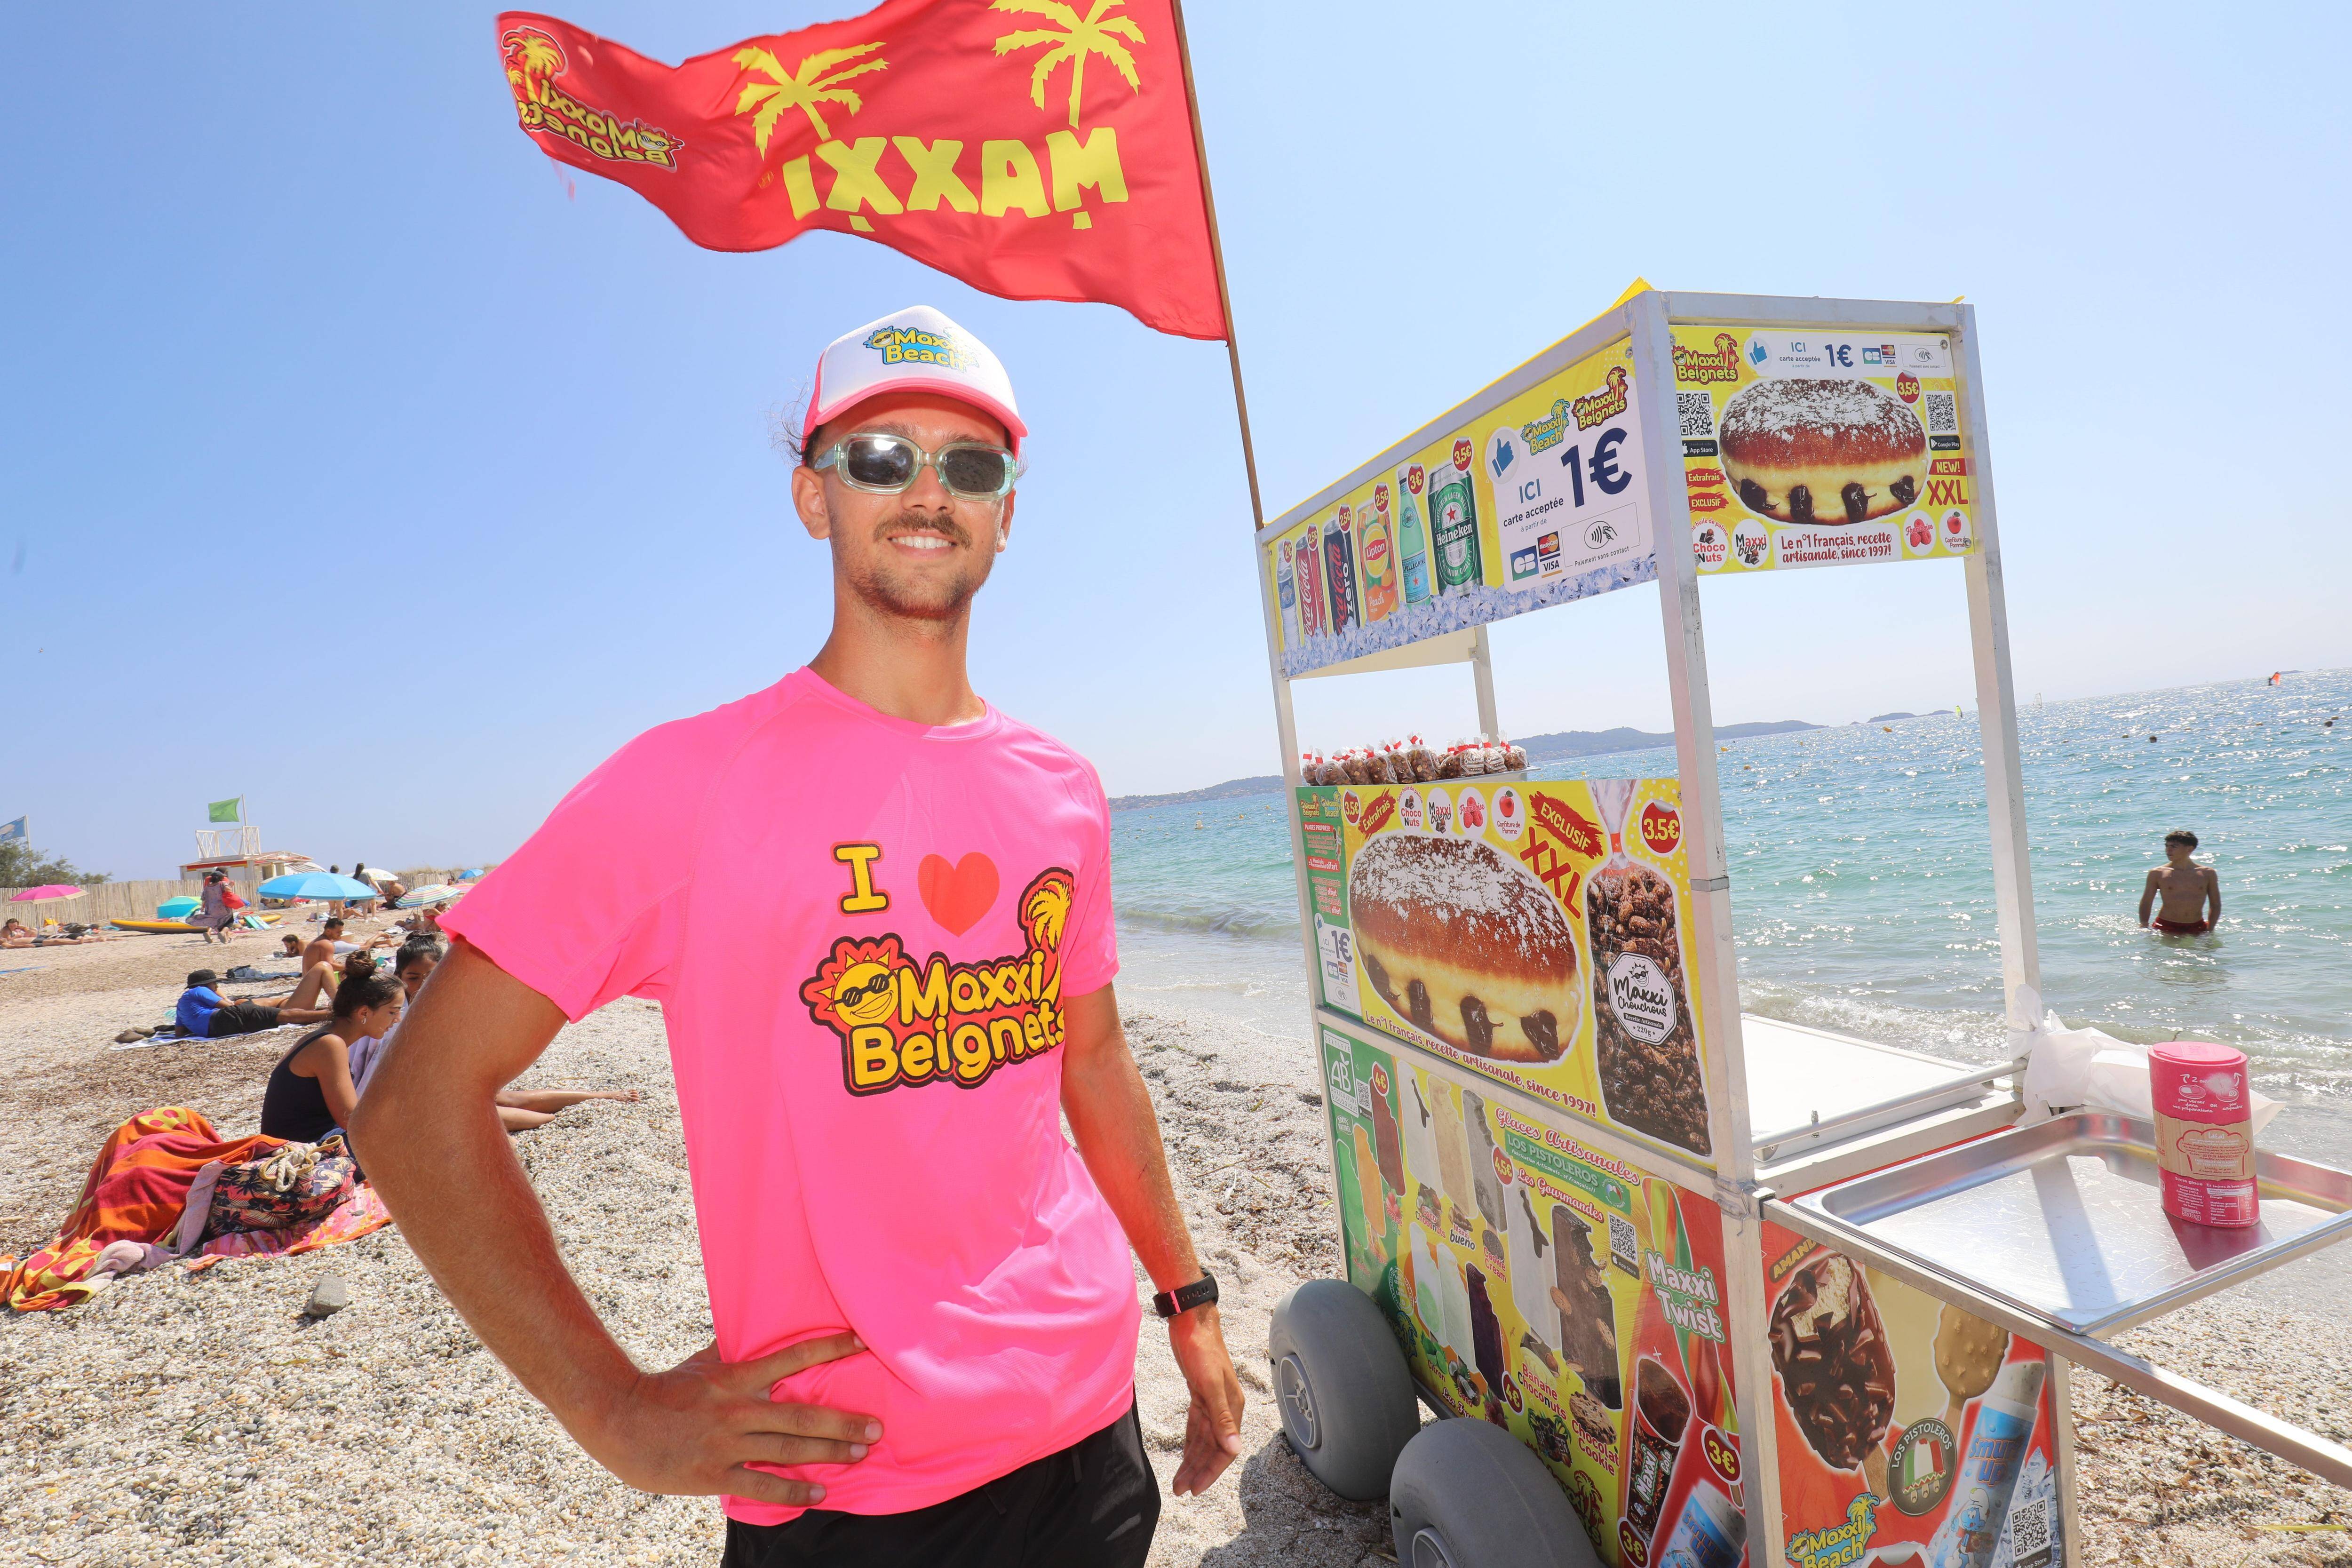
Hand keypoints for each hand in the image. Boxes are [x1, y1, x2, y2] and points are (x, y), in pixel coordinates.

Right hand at [577, 1331, 878, 1509]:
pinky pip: (761, 1485)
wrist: (619, 1419)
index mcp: (736, 1378)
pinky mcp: (713, 1474)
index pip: (791, 1357)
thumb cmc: (664, 1390)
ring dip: (828, 1454)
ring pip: (788, 1451)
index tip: (862, 1343)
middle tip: (877, 1427)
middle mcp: (737, 1409)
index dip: (828, 1349)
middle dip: (843, 1422)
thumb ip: (731, 1350)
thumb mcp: (701, 1363)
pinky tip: (819, 1494)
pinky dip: (793, 1491)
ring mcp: (726, 1444)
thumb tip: (753, 1327)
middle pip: (801, 1415)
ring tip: (860, 1455)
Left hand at [1166, 1304, 1244, 1496]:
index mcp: (1234, 1407)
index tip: (1195, 1488)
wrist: (1191, 1321)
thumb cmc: (1203, 1349)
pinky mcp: (1199, 1395)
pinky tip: (1183, 1455)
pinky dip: (1189, 1442)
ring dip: (1192, 1460)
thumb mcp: (1211, 1384)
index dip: (1211, 1470)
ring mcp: (1212, 1401)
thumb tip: (1235, 1449)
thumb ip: (1223, 1418)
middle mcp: (1226, 1408)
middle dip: (1198, 1470)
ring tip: (1178, 1481)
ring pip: (1203, 1439)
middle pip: (1213, 1447)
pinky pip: (1195, 1426)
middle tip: (1181, 1490)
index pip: (1225, 1448)